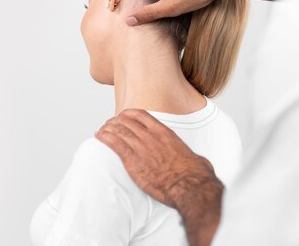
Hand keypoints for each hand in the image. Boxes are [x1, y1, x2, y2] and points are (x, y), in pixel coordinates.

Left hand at [95, 109, 222, 245]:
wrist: (189, 186)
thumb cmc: (195, 175)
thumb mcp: (195, 158)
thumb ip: (191, 157)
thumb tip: (199, 163)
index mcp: (164, 133)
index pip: (142, 115)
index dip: (129, 114)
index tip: (123, 116)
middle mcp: (151, 137)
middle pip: (127, 121)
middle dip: (116, 121)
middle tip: (109, 124)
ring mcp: (141, 147)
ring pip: (119, 130)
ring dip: (108, 128)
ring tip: (101, 130)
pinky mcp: (133, 161)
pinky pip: (115, 144)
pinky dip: (104, 138)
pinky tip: (99, 136)